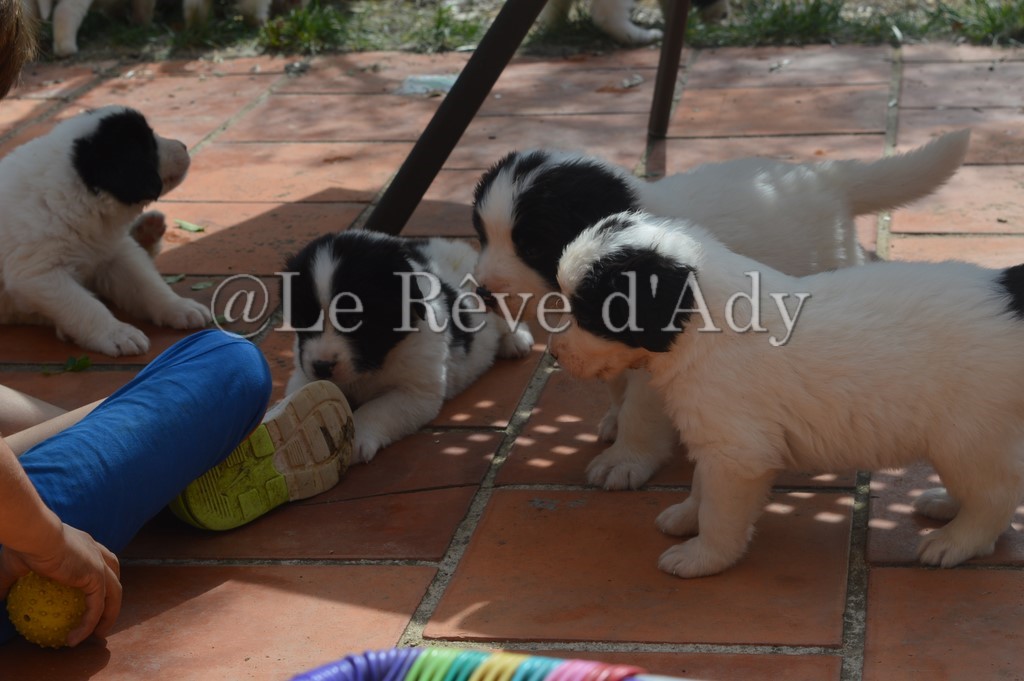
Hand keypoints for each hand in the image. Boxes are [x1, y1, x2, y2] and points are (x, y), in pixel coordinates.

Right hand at [0, 523, 121, 645]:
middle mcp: (96, 552)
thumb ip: (9, 584)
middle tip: (100, 619)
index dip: (99, 579)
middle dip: (112, 597)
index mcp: (82, 546)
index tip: (87, 600)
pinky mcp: (96, 576)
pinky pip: (96, 608)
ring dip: (109, 616)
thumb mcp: (12, 567)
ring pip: (114, 594)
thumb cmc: (23, 546)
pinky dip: (88, 625)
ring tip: (97, 636)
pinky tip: (73, 640)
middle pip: (114, 576)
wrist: (35, 535)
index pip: (98, 561)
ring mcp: (99, 564)